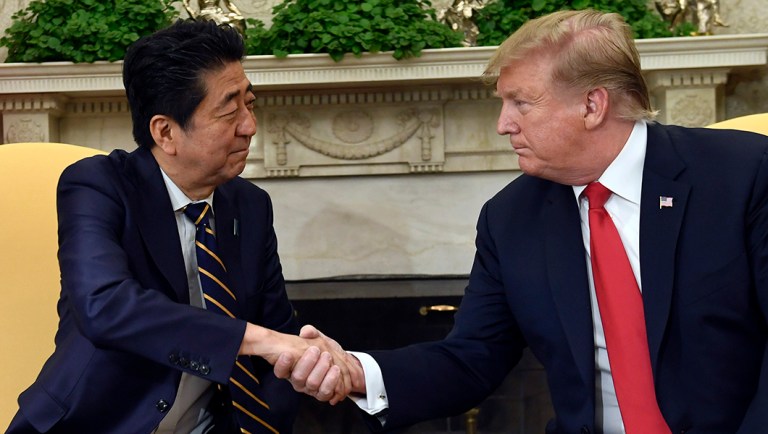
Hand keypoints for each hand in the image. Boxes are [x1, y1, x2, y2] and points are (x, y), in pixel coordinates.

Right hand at [238, 323, 355, 402]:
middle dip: (307, 362)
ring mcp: (310, 389)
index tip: (287, 354)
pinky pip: (325, 392)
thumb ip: (310, 332)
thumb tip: (306, 332)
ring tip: (328, 357)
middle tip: (316, 350)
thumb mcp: (316, 338)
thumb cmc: (322, 350)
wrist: (339, 362)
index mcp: (291, 368)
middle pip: (298, 377)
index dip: (282, 364)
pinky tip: (335, 369)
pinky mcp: (322, 394)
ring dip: (321, 370)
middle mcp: (298, 380)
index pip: (280, 370)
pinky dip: (331, 381)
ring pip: (312, 384)